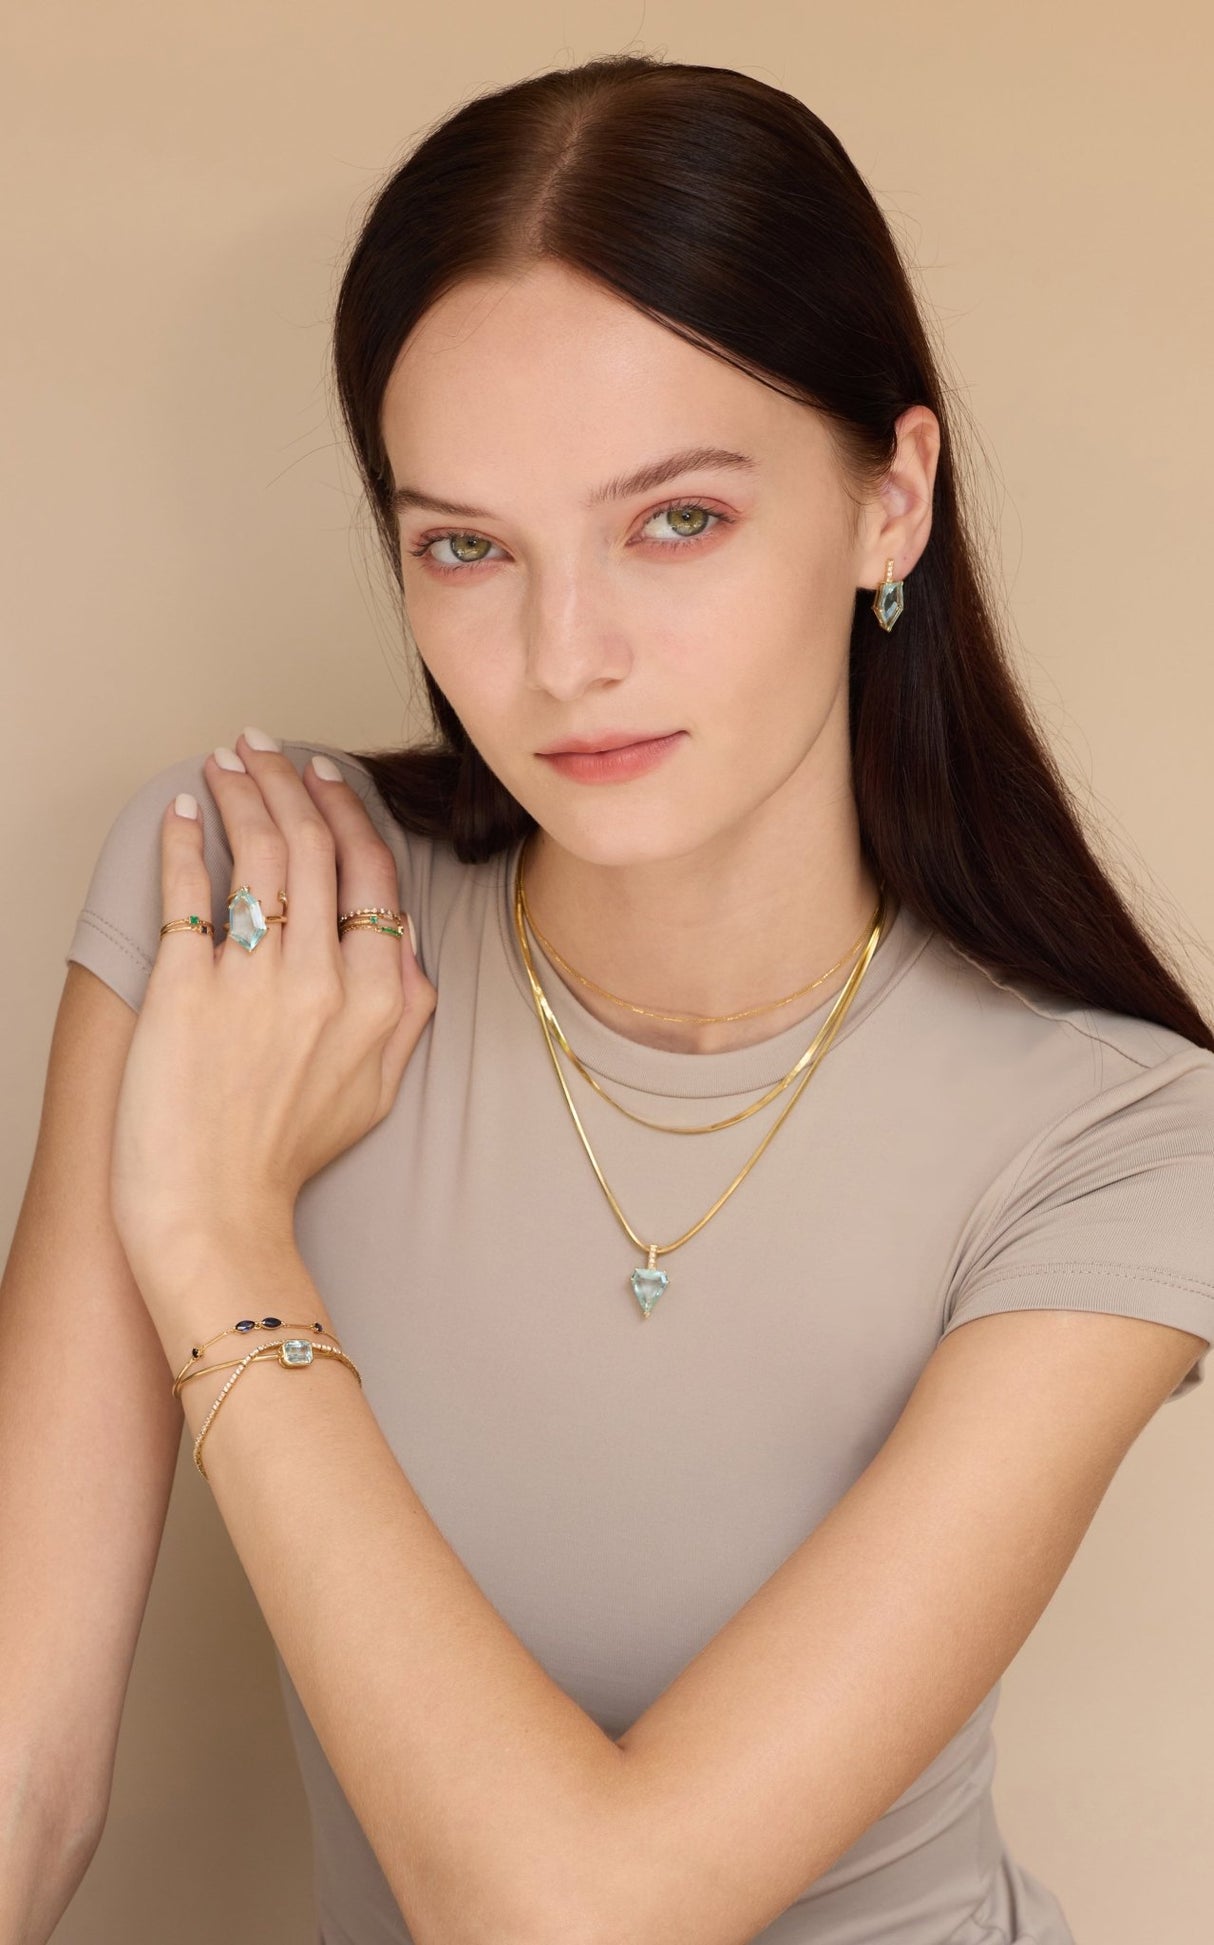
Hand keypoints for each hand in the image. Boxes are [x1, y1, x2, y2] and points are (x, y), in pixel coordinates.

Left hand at [110, 732, 436, 1341]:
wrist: (216, 1213)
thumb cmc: (288, 1159)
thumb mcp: (377, 1089)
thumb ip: (406, 1012)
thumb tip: (404, 947)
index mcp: (381, 998)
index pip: (373, 876)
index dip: (351, 813)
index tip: (330, 778)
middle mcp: (326, 979)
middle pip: (316, 849)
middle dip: (292, 781)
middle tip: (268, 747)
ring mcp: (257, 981)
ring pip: (261, 855)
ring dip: (244, 792)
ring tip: (227, 761)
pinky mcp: (188, 988)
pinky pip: (191, 893)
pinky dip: (186, 843)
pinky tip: (183, 812)